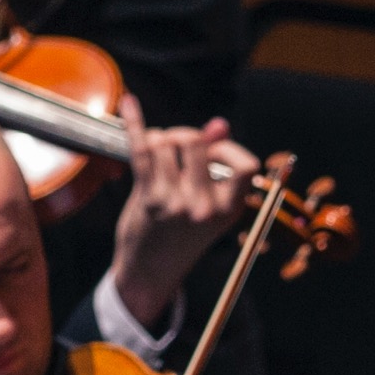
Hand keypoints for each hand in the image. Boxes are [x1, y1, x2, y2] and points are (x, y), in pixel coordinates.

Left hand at [110, 99, 264, 329]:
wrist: (152, 272)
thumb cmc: (182, 234)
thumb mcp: (210, 206)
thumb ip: (217, 165)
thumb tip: (220, 123)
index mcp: (228, 209)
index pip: (245, 166)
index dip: (226, 148)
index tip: (212, 148)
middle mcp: (204, 207)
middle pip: (196, 142)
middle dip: (184, 135)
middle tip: (175, 146)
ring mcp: (176, 203)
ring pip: (165, 143)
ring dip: (159, 139)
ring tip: (156, 154)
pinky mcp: (149, 199)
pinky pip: (141, 149)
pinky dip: (133, 122)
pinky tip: (129, 103)